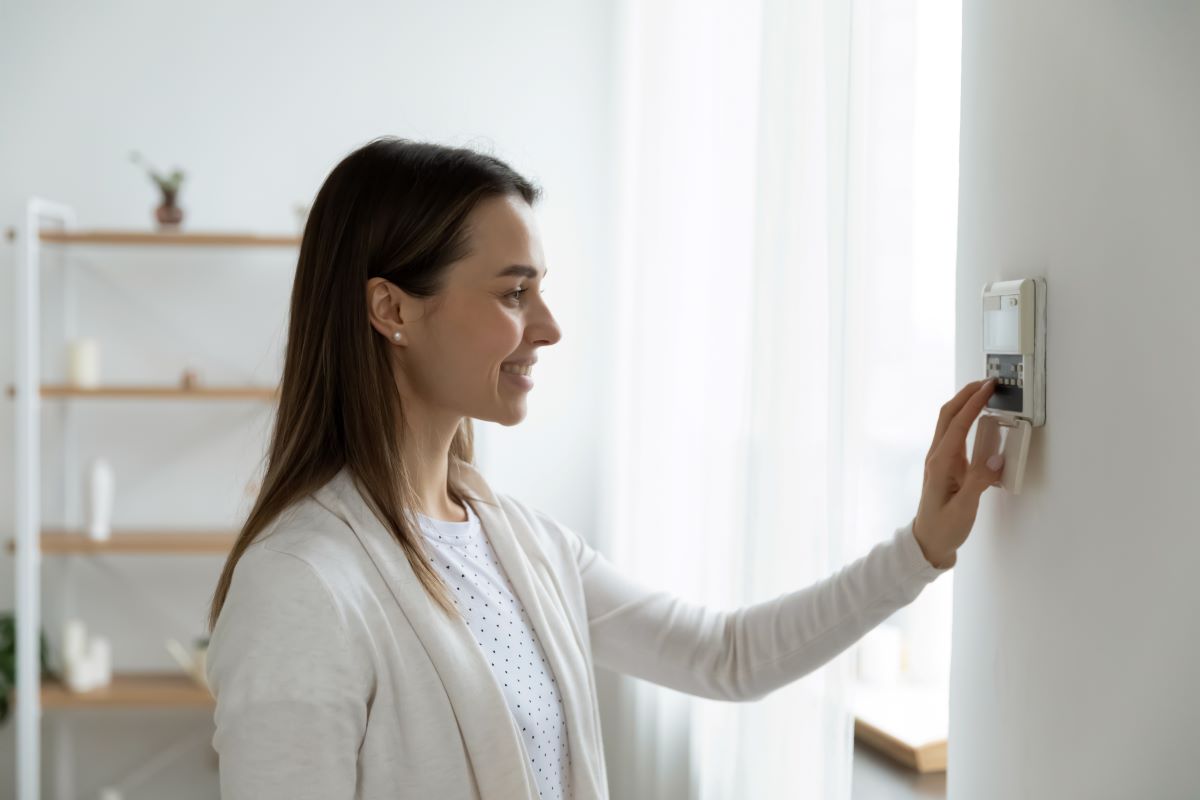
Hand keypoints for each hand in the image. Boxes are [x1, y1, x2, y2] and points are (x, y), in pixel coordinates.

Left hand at [912, 379, 1004, 568]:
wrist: (928, 541)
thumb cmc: (943, 528)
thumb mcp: (964, 508)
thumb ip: (979, 483)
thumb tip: (996, 459)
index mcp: (940, 464)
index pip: (957, 425)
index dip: (972, 403)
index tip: (988, 387)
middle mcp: (936, 456)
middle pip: (948, 415)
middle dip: (966, 394)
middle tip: (987, 381)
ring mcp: (939, 459)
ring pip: (949, 422)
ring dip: (965, 403)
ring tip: (984, 392)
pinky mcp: (945, 464)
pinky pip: (955, 434)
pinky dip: (966, 419)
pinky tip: (978, 418)